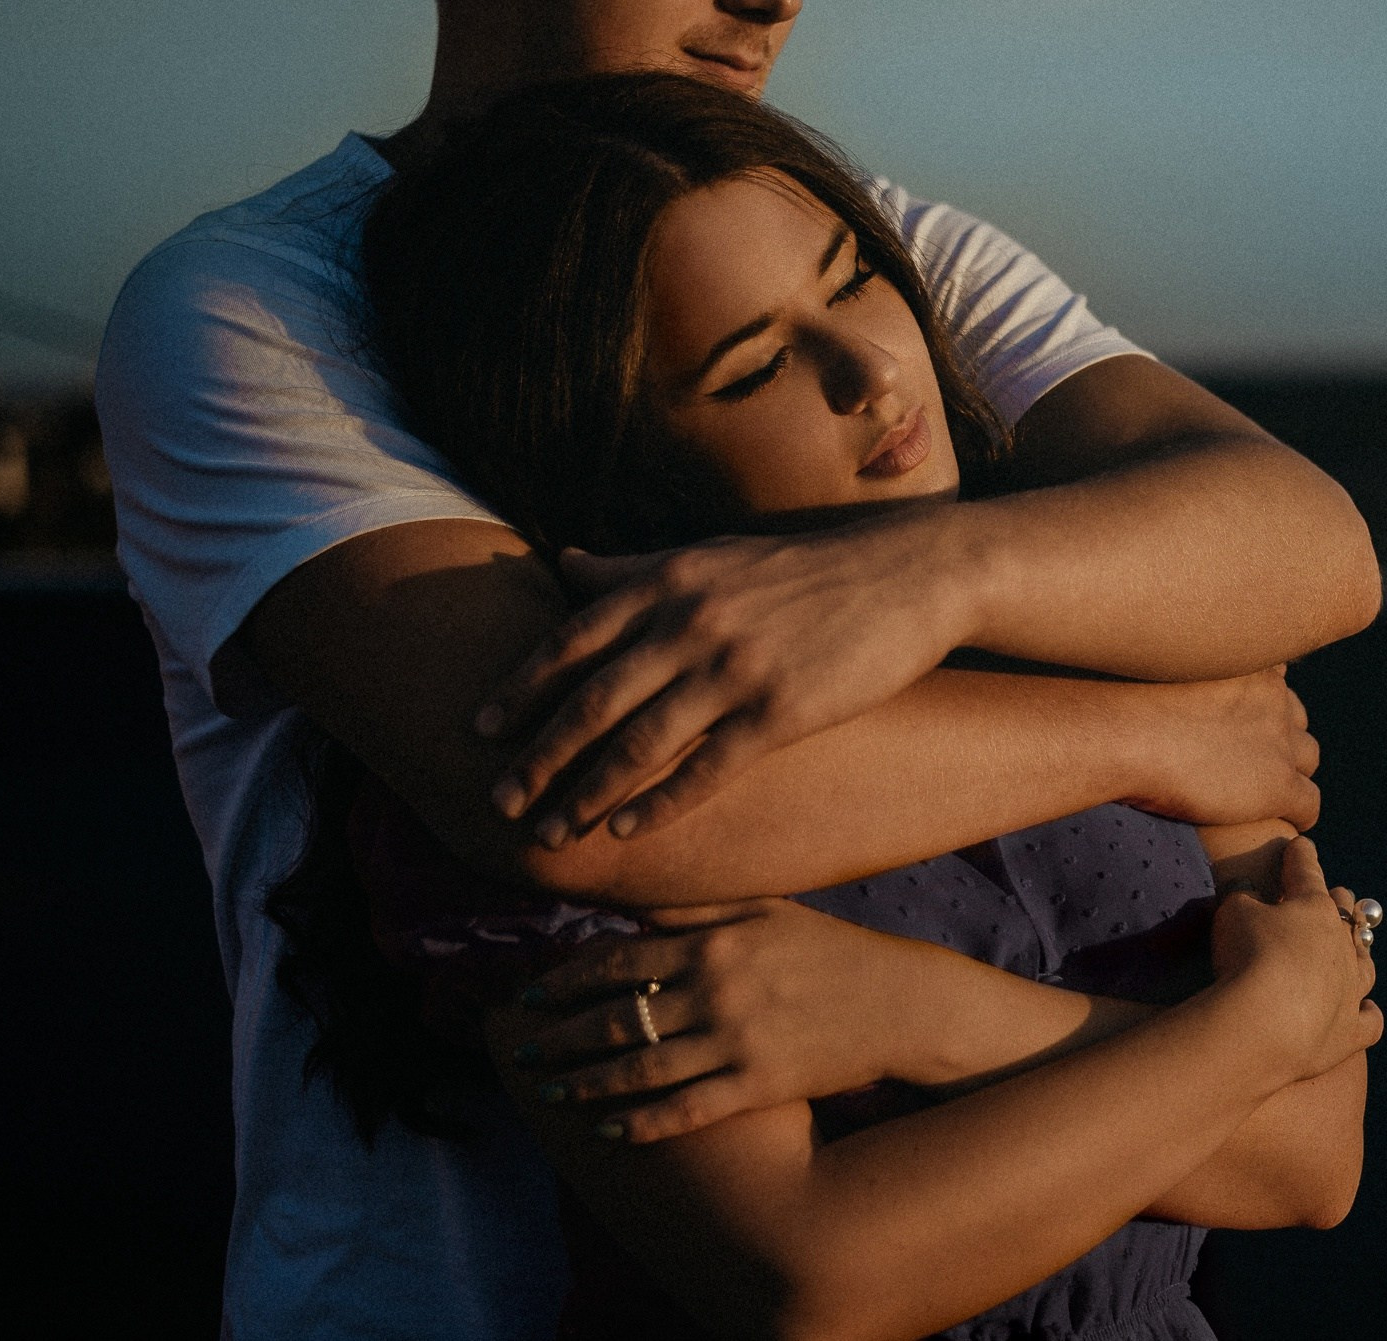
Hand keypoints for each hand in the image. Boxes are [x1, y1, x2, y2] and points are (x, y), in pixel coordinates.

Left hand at [477, 517, 967, 841]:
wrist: (907, 576)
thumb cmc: (806, 568)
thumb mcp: (712, 554)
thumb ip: (634, 567)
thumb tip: (564, 562)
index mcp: (671, 581)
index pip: (574, 640)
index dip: (521, 687)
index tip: (478, 727)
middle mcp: (693, 622)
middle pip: (593, 701)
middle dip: (539, 756)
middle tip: (497, 800)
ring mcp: (737, 669)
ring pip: (640, 742)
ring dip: (587, 792)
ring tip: (551, 831)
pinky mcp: (783, 711)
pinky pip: (707, 768)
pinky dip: (661, 804)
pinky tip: (628, 832)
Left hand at [489, 900, 949, 1143]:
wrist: (902, 1003)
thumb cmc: (833, 951)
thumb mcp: (768, 911)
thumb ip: (697, 910)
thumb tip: (632, 908)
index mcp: (714, 943)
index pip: (616, 962)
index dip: (565, 980)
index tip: (530, 994)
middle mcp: (717, 991)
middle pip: (615, 1019)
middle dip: (558, 1038)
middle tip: (521, 1053)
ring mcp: (737, 1041)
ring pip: (639, 1070)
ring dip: (585, 1084)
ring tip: (551, 1093)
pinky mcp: (759, 1085)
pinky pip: (685, 1110)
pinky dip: (641, 1123)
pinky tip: (609, 1131)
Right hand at [1120, 667, 1320, 831]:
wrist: (1130, 737)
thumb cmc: (1127, 707)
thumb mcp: (1167, 673)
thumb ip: (1192, 680)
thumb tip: (1182, 689)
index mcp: (1250, 666)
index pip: (1277, 680)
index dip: (1260, 705)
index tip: (1239, 722)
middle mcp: (1274, 699)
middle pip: (1296, 720)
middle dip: (1279, 738)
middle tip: (1246, 761)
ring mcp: (1281, 742)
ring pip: (1308, 759)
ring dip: (1289, 773)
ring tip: (1262, 792)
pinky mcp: (1279, 785)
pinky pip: (1310, 805)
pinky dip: (1300, 815)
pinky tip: (1281, 823)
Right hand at [1209, 837, 1382, 1082]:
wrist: (1264, 1023)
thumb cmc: (1247, 956)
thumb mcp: (1233, 912)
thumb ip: (1242, 897)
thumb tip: (1247, 891)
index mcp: (1314, 907)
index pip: (1306, 872)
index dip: (1300, 857)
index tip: (1300, 844)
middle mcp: (1340, 945)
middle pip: (1345, 915)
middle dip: (1340, 901)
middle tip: (1337, 894)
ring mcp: (1350, 990)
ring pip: (1364, 964)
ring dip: (1360, 952)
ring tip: (1358, 946)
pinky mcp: (1349, 1032)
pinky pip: (1370, 1021)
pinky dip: (1368, 1013)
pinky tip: (1368, 1009)